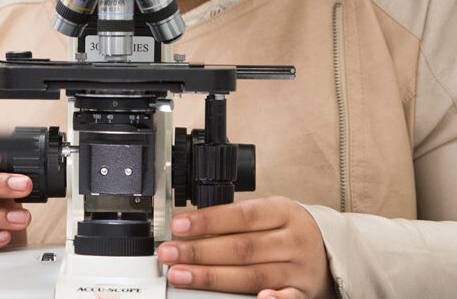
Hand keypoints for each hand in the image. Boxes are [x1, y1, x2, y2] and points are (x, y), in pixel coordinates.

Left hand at [157, 196, 335, 298]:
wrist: (332, 250)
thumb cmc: (287, 230)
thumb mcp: (269, 213)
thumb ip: (236, 220)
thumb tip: (189, 229)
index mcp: (282, 212)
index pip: (241, 216)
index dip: (208, 221)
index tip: (178, 227)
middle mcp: (293, 240)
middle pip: (241, 248)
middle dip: (199, 252)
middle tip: (169, 254)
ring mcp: (299, 268)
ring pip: (253, 275)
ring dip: (213, 277)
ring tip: (182, 275)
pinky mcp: (304, 292)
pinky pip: (288, 298)